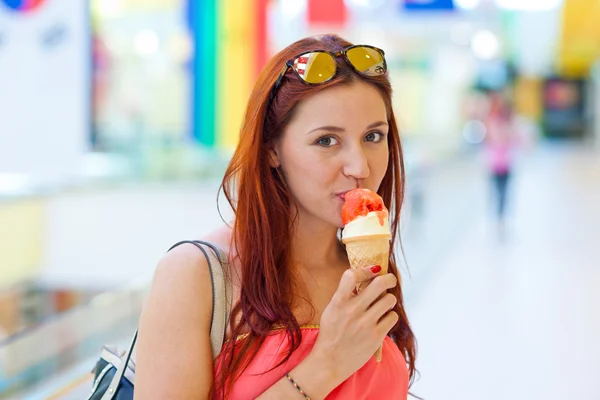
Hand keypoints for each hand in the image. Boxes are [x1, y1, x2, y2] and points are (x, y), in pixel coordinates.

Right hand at [311, 266, 398, 381]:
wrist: (330, 361)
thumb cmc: (331, 334)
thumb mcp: (331, 310)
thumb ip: (345, 295)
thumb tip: (365, 279)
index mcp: (339, 302)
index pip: (351, 275)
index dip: (365, 270)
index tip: (371, 271)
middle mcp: (352, 310)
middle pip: (379, 284)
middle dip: (388, 278)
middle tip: (389, 280)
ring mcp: (366, 323)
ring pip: (389, 300)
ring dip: (388, 300)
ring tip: (383, 304)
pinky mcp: (376, 336)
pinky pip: (392, 317)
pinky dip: (389, 316)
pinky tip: (382, 319)